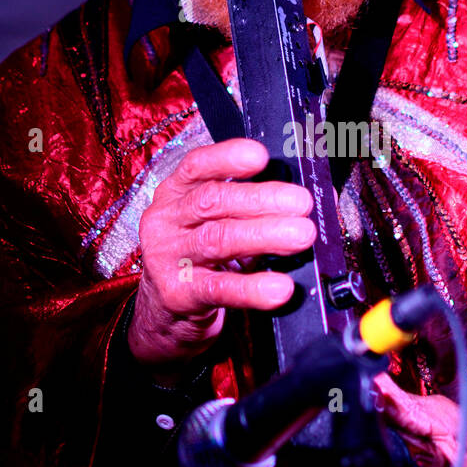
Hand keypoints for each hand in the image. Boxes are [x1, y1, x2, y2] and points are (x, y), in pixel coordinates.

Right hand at [128, 138, 314, 381]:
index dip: (227, 158)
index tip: (261, 156)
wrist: (165, 311)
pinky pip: (219, 288)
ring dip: (265, 235)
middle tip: (302, 202)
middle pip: (213, 202)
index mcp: (173, 194)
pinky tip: (279, 287)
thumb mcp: (208, 222)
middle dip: (262, 199)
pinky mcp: (178, 295)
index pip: (195, 166)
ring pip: (218, 240)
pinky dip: (252, 287)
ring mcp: (167, 259)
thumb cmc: (198, 257)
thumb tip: (295, 199)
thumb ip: (241, 207)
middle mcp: (165, 221)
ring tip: (301, 235)